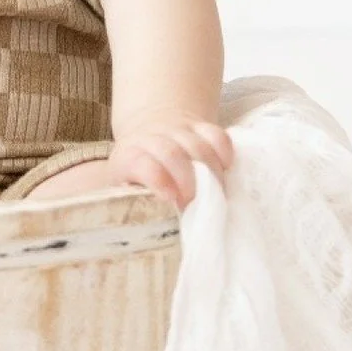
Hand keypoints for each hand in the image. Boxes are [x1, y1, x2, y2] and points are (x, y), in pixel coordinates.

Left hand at [106, 110, 234, 210]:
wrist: (148, 130)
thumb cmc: (138, 171)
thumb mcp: (127, 186)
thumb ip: (136, 201)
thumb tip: (154, 225)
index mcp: (130, 156)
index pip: (141, 164)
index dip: (158, 180)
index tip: (171, 198)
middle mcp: (152, 138)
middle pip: (172, 154)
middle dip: (188, 183)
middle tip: (195, 204)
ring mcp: (178, 129)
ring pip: (199, 147)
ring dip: (211, 175)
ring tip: (214, 194)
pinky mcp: (200, 126)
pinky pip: (218, 136)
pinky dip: (224, 155)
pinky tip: (224, 169)